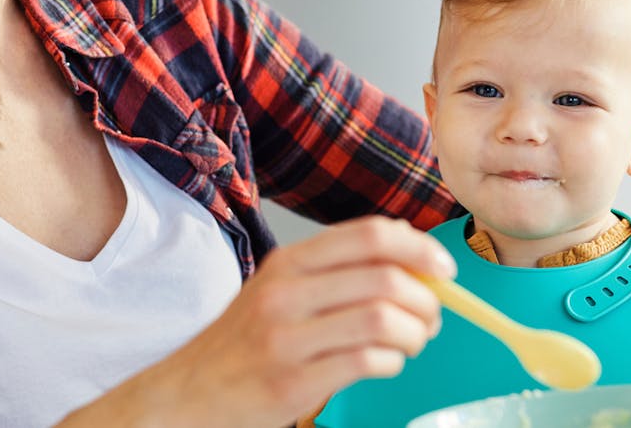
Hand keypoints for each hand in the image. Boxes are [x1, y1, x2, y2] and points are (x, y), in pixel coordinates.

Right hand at [58, 216, 455, 427]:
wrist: (186, 396)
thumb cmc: (246, 343)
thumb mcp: (281, 290)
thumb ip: (339, 271)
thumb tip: (415, 256)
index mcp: (289, 262)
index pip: (370, 235)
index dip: (420, 247)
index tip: (444, 268)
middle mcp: (285, 293)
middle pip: (385, 277)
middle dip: (427, 299)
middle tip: (432, 317)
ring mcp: (286, 339)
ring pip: (383, 320)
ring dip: (415, 333)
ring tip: (412, 342)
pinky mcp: (292, 383)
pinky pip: (368, 362)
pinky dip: (392, 362)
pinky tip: (385, 364)